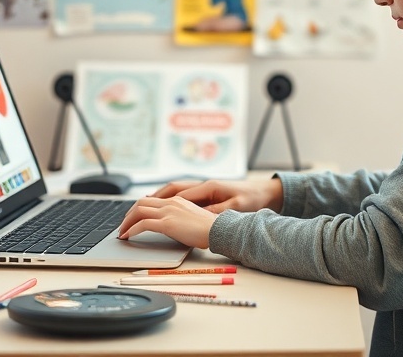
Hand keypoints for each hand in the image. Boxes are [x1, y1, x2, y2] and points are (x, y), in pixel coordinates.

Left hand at [118, 196, 216, 248]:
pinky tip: (129, 236)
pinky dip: (132, 230)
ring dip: (127, 222)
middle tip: (123, 225)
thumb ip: (178, 218)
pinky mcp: (167, 224)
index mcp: (176, 200)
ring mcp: (168, 212)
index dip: (137, 209)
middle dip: (128, 214)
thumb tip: (169, 226)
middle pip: (140, 203)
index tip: (132, 217)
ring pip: (138, 211)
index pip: (150, 200)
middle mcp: (170, 203)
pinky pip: (143, 224)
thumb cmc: (209, 229)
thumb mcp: (191, 218)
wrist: (218, 230)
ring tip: (122, 232)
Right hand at [151, 178, 283, 213]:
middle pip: (172, 189)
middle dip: (154, 198)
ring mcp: (204, 188)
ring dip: (159, 197)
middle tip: (136, 209)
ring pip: (175, 190)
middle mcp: (203, 185)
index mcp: (209, 188)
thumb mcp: (236, 207)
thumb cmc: (253, 199)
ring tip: (143, 207)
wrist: (266, 192)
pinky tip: (163, 207)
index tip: (147, 211)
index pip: (179, 194)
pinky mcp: (207, 194)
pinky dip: (169, 199)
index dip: (162, 203)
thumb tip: (199, 216)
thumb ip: (217, 212)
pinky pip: (182, 195)